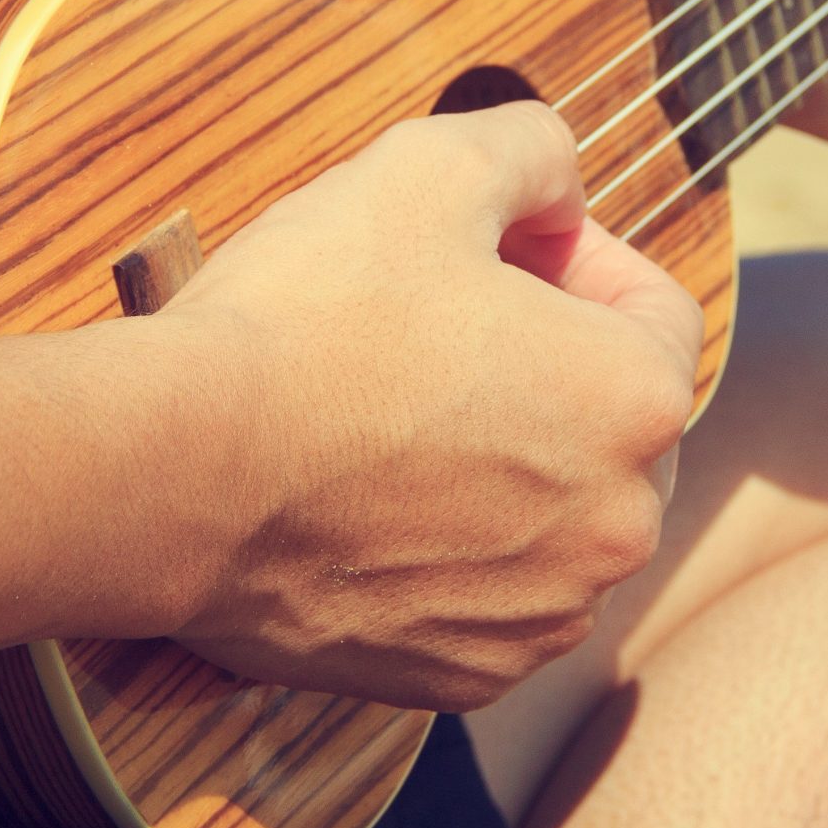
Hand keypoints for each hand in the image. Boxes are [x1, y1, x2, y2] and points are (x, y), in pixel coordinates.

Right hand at [155, 102, 700, 711]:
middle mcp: (619, 528)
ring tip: (390, 412)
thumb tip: (560, 183)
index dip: (574, 258)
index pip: (655, 310)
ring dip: (499, 461)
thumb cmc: (303, 319)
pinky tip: (366, 498)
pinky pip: (484, 597)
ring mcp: (540, 616)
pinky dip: (446, 551)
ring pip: (551, 514)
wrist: (172, 476)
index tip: (495, 250)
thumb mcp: (427, 167)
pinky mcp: (460, 678)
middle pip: (609, 420)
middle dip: (544, 364)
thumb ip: (531, 149)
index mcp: (636, 401)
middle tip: (436, 324)